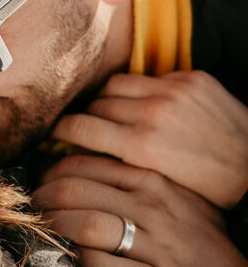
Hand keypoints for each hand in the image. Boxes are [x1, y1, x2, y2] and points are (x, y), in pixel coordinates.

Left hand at [32, 153, 247, 266]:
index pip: (81, 165)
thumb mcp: (165, 188)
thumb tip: (67, 168)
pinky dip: (84, 263)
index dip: (48, 175)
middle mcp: (152, 206)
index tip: (39, 187)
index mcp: (149, 177)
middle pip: (75, 192)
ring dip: (55, 230)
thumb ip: (124, 176)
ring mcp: (157, 244)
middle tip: (33, 212)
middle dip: (43, 202)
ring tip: (45, 234)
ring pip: (87, 227)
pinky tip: (76, 261)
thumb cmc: (191, 228)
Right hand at [52, 70, 247, 208]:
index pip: (79, 127)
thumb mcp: (158, 188)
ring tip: (112, 113)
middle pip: (95, 104)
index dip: (60, 130)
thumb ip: (119, 168)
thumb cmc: (210, 190)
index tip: (55, 134)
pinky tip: (147, 105)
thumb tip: (84, 157)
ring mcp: (172, 90)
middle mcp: (152, 113)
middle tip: (83, 127)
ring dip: (109, 98)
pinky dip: (142, 90)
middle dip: (86, 116)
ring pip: (116, 84)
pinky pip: (149, 76)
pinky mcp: (190, 78)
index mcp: (141, 147)